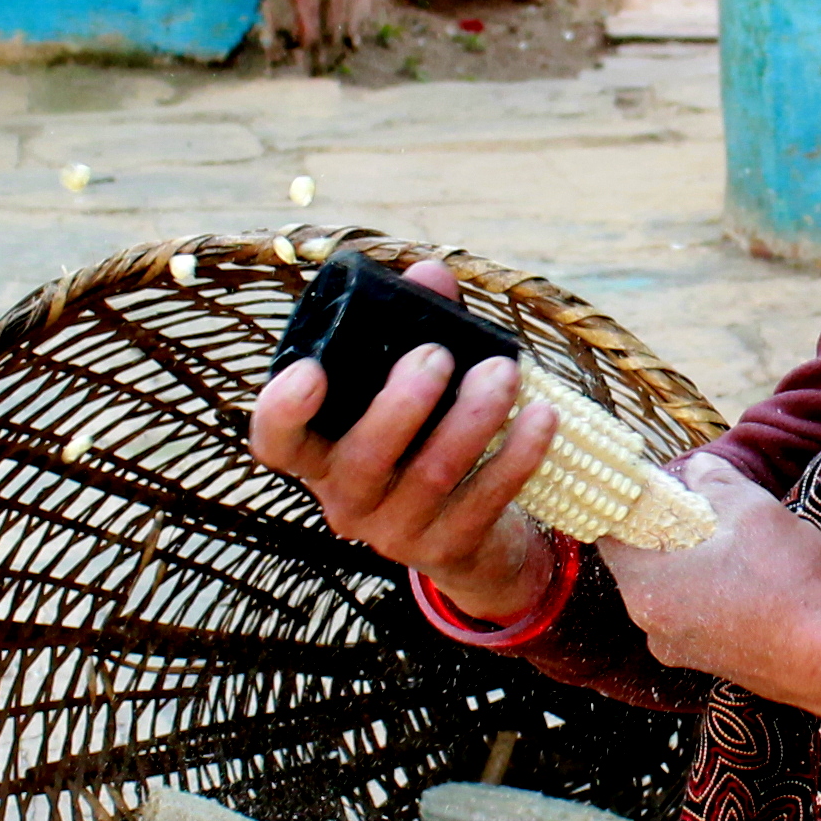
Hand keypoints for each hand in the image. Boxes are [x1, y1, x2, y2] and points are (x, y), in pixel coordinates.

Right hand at [244, 260, 564, 626]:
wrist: (470, 535)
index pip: (277, 443)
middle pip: (363, 458)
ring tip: (504, 370)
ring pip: (431, 475)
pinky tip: (542, 414)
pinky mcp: (450, 548)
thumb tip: (430, 272)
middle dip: (403, 402)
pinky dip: (518, 453)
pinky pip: (486, 499)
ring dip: (473, 417)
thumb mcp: (410, 385)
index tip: (310, 371)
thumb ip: (413, 324)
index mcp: (321, 454)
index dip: (283, 412)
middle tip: (438, 354)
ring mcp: (397, 532)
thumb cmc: (425, 438)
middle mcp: (347, 500)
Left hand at [598, 458, 820, 724]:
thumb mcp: (754, 512)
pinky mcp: (715, 666)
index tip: (648, 486)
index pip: (610, 539)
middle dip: (663, 533)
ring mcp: (684, 652)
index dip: (626, 507)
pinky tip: (747, 576)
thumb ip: (716, 482)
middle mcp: (654, 628)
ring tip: (730, 538)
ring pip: (671, 594)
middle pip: (641, 567)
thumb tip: (697, 466)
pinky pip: (696, 619)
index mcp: (649, 589)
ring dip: (690, 564)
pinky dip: (709, 594)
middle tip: (696, 503)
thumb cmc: (791, 584)